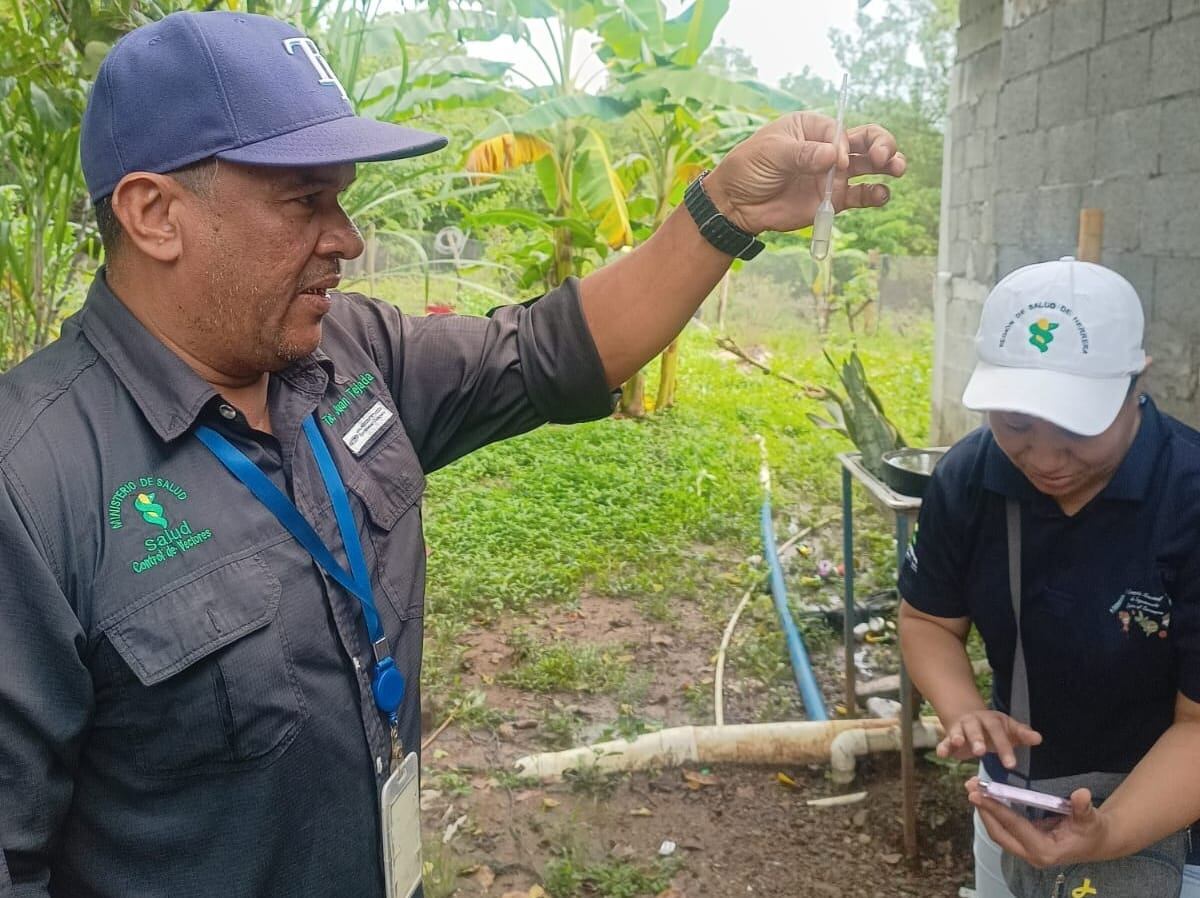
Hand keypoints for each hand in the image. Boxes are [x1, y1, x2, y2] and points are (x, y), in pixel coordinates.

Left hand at [702, 111, 905, 234]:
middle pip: (865, 140)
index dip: (843, 143)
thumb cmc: (748, 168)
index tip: (834, 159)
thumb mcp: (771, 153)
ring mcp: (833, 175)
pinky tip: (883, 194)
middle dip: (882, 144)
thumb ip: (803, 154)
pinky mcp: (833, 199)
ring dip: (889, 164)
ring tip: (897, 168)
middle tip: (886, 156)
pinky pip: (861, 195)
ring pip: (869, 165)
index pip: (840, 129)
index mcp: (812, 127)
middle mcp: (828, 148)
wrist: (736, 204)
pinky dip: (875, 194)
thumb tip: (834, 157)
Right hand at [938, 709, 1041, 768]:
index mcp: (991, 720)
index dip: (1004, 747)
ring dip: (958, 737)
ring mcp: (961, 728)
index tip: (1011, 765)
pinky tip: (942, 754)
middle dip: (978, 739)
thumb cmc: (994, 728)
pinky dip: (943, 747)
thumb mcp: (1009, 729)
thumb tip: (1038, 739)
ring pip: (959, 732)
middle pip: (976, 729)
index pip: (999, 732)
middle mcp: (975, 722)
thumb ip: (1022, 734)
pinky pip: (945, 742)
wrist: (968, 716)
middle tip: (981, 752)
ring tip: (958, 743)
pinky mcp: (950, 738)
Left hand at [967, 777, 1113, 866]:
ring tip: (973, 788)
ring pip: (998, 832)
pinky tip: (985, 796)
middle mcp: (1032, 854)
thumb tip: (1081, 795)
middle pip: (999, 833)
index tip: (978, 794)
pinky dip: (993, 813)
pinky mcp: (1024, 844)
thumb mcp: (1091, 819)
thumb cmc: (1093, 831)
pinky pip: (1003, 829)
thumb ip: (1083, 808)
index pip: (1014, 827)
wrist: (1097, 843)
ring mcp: (1026, 851)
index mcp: (1045, 851)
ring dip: (985, 811)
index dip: (996, 810)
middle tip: (970, 787)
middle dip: (983, 811)